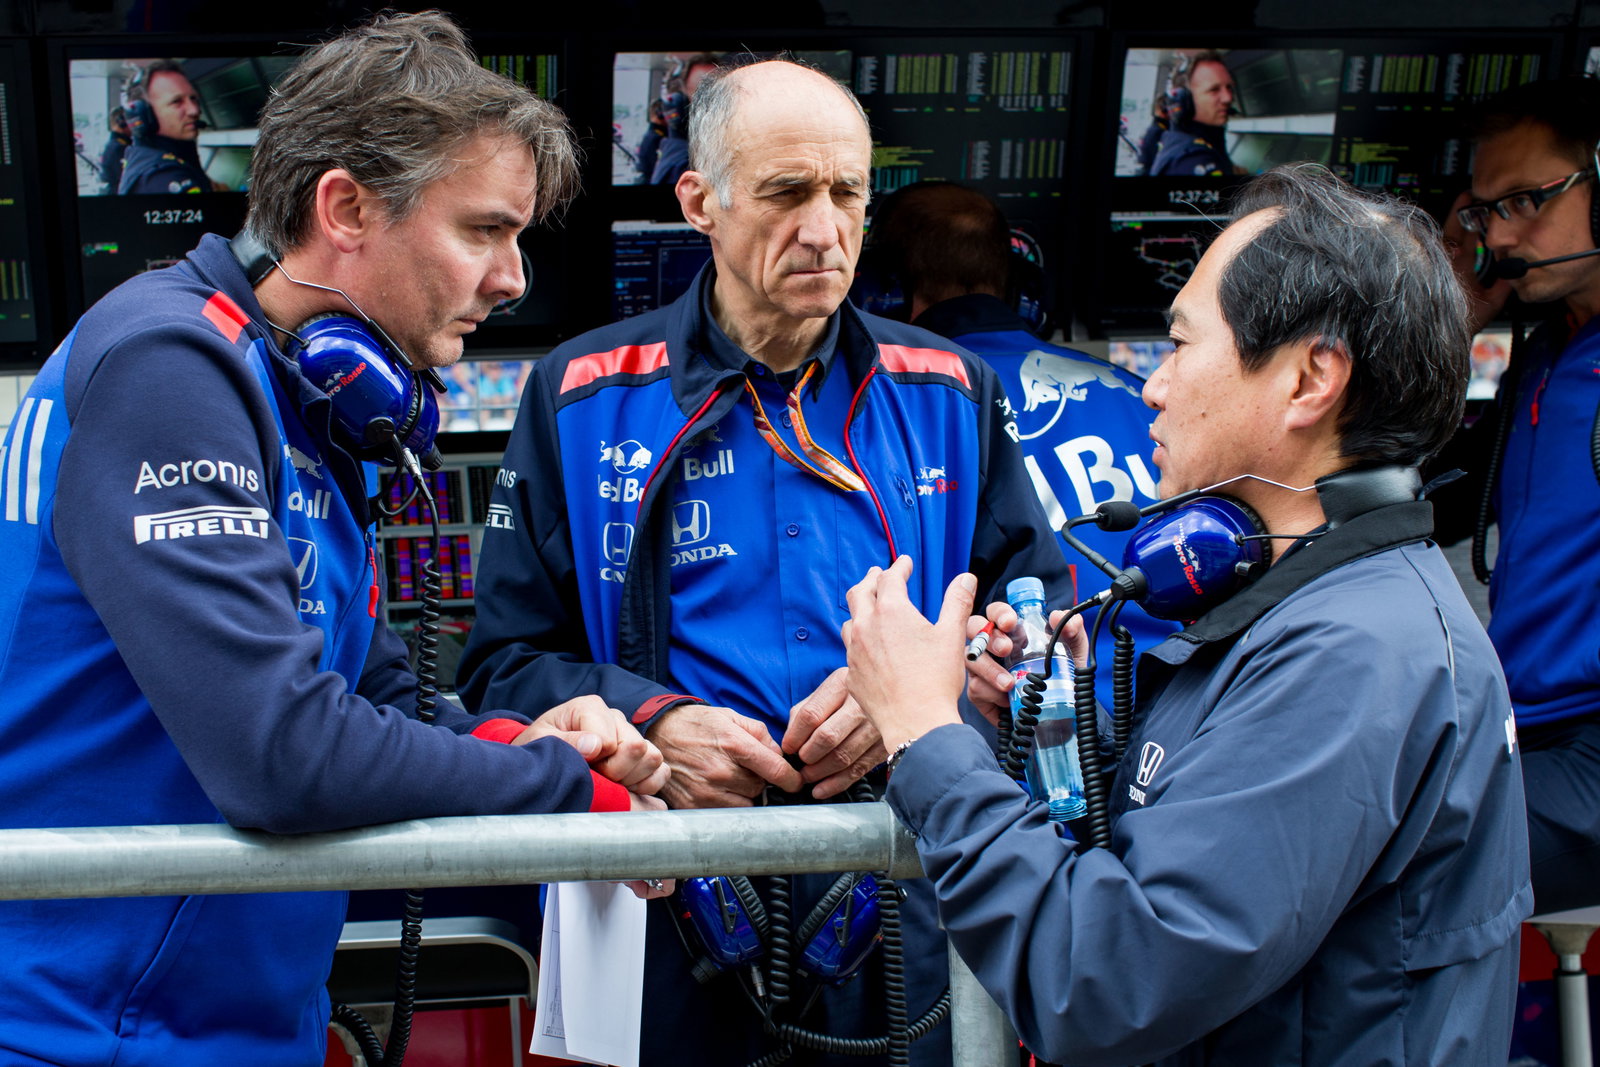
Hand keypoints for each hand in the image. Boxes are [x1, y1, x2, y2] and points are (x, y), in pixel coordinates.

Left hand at [513, 695, 669, 795]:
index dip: (595, 761)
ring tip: (607, 781)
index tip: (579, 765)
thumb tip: (595, 746)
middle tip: (594, 776)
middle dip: (615, 772)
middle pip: (636, 748)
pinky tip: (625, 788)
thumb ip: (566, 742)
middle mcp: (616, 718)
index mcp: (591, 708)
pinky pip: (661, 771)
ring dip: (631, 779)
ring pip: (652, 759)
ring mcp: (632, 736)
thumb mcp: (541, 742)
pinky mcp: (643, 756)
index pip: (608, 741)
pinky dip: (647, 785)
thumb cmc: (540, 748)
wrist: (544, 759)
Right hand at [646, 705, 803, 808]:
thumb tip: (779, 755)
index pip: (774, 769)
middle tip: (744, 769)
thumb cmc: (696, 724)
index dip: (791, 778)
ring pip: (744, 804)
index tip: (795, 782)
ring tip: (728, 778)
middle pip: (760, 788)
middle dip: (758, 780)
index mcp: (734, 744)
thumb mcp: (730, 717)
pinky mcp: (693, 806)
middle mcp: (720, 771)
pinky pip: (724, 812)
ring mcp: (705, 791)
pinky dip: (726, 803)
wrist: (658, 733)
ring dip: (743, 795)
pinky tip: (716, 787)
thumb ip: (760, 734)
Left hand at [783, 667, 885, 799]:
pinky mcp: (885, 745)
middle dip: (808, 755)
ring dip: (820, 772)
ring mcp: (876, 725)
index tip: (788, 747)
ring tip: (808, 776)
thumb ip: (805, 711)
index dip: (795, 736)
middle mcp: (862, 703)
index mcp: (842, 684)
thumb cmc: (852, 694)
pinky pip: (859, 769)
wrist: (892, 690)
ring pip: (843, 756)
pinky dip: (837, 783)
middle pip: (827, 737)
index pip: (811, 715)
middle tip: (800, 763)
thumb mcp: (828, 690)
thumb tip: (790, 739)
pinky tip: (823, 789)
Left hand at [840, 557, 967, 750]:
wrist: (916, 723)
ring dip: (860, 609)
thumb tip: (966, 578)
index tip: (905, 563)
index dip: (899, 567)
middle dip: (871, 579)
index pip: (890, 578)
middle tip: (878, 574)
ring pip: (850, 621)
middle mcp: (866, 627)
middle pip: (860, 592)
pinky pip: (850, 650)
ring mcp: (854, 652)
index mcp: (891, 611)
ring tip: (868, 608)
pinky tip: (867, 647)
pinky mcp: (852, 675)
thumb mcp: (952, 635)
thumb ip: (957, 602)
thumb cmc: (936, 680)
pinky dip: (858, 640)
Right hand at [963, 602, 1087, 728]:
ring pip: (971, 659)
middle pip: (974, 628)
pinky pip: (975, 688)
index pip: (996, 612)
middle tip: (1006, 649)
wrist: (1062, 712)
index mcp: (1011, 630)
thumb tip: (1058, 616)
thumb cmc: (1062, 676)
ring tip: (1009, 683)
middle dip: (989, 637)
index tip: (1011, 622)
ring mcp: (982, 668)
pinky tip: (1006, 700)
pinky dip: (991, 693)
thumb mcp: (1074, 652)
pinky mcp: (979, 692)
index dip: (999, 613)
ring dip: (989, 669)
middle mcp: (991, 645)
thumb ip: (1072, 630)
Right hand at [1444, 190, 1511, 333]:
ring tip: (1465, 200)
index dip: (1476, 225)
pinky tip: (1448, 217)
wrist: (1443, 338)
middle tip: (1473, 195)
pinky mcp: (1427, 268)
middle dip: (1465, 214)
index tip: (1484, 209)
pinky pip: (1431, 246)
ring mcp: (1436, 265)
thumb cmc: (1463, 324)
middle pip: (1455, 233)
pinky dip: (1438, 231)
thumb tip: (1517, 269)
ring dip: (1455, 217)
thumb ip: (1504, 285)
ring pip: (1445, 235)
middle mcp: (1447, 265)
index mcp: (1460, 270)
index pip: (1468, 241)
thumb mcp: (1492, 302)